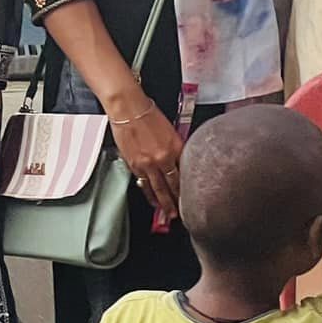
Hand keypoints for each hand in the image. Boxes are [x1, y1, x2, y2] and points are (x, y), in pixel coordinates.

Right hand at [108, 89, 182, 219]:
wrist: (128, 110)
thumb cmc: (149, 114)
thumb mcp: (170, 130)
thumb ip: (175, 147)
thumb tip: (178, 160)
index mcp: (176, 148)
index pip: (185, 173)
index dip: (188, 187)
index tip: (193, 196)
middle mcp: (163, 158)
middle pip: (172, 185)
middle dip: (177, 201)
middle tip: (181, 213)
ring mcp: (148, 164)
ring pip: (157, 188)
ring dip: (163, 202)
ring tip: (167, 212)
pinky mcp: (134, 165)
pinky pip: (143, 183)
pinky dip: (148, 192)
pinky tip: (151, 199)